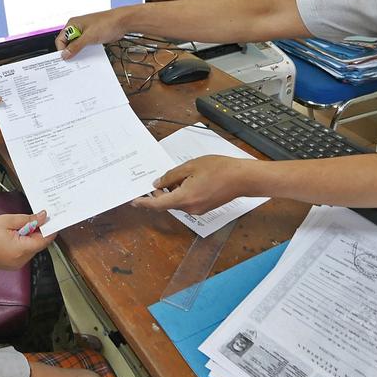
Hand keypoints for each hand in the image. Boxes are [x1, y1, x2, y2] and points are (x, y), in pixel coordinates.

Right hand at [0, 211, 49, 277]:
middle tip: (27, 219)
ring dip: (28, 236)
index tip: (50, 218)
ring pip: (30, 248)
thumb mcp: (7, 220)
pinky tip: (10, 236)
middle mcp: (22, 260)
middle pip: (38, 244)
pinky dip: (21, 243)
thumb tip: (43, 217)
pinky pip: (22, 252)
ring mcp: (16, 264)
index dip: (49, 228)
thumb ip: (28, 219)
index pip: (45, 240)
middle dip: (36, 231)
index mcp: (22, 249)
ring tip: (13, 228)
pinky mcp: (11, 265)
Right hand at [55, 8, 129, 59]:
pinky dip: (85, 52)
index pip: (60, 39)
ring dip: (78, 53)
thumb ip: (76, 46)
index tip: (65, 59)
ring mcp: (84, 33)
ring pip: (76, 46)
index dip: (62, 50)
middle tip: (73, 62)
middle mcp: (77, 28)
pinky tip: (88, 57)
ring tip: (81, 60)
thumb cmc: (106, 23)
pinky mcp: (91, 37)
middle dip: (70, 52)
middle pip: (68, 43)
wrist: (122, 22)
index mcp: (72, 24)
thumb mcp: (89, 37)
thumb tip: (65, 54)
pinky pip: (85, 46)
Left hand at [132, 155, 255, 214]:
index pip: (158, 204)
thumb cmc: (219, 169)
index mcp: (184, 198)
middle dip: (160, 193)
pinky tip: (187, 181)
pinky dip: (182, 194)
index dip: (144, 202)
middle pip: (167, 203)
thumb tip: (158, 184)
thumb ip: (171, 176)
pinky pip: (187, 202)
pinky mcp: (204, 208)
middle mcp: (190, 208)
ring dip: (173, 192)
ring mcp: (198, 210)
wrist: (242, 178)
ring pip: (177, 202)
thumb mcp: (190, 166)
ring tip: (178, 176)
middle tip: (156, 180)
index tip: (134, 201)